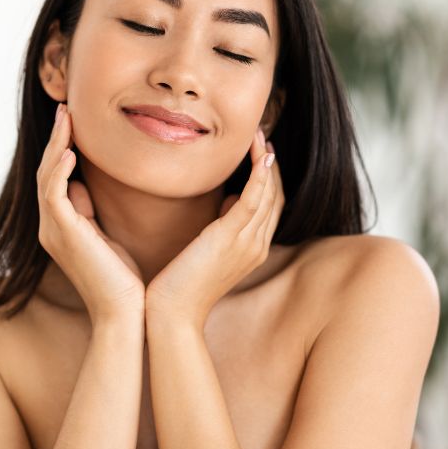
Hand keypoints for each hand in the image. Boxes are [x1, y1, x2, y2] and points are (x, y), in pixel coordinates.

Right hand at [37, 102, 144, 320]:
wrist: (127, 314)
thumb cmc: (127, 282)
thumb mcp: (110, 239)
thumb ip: (96, 213)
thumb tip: (88, 187)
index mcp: (62, 228)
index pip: (57, 179)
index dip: (63, 149)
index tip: (75, 122)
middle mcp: (51, 227)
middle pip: (47, 172)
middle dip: (57, 139)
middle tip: (66, 108)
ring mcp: (53, 231)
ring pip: (47, 177)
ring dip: (57, 145)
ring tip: (67, 117)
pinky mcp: (63, 234)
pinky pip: (53, 193)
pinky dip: (59, 170)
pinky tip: (70, 152)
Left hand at [145, 126, 283, 328]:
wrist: (171, 314)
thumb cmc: (179, 285)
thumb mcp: (207, 251)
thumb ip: (222, 228)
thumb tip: (228, 198)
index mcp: (253, 250)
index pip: (271, 206)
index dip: (269, 177)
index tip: (260, 152)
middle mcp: (256, 246)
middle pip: (276, 196)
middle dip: (271, 164)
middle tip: (261, 135)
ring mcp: (247, 243)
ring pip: (268, 193)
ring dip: (265, 161)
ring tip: (258, 135)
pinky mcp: (230, 238)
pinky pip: (254, 199)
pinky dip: (259, 174)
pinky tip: (260, 154)